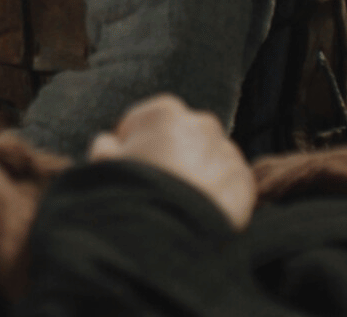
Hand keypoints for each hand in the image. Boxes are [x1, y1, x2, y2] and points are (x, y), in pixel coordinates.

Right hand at [88, 94, 255, 229]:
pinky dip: (219, 194)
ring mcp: (227, 151)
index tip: (132, 165)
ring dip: (199, 173)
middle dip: (175, 154)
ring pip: (211, 158)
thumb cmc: (128, 194)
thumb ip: (106, 145)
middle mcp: (201, 123)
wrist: (166, 233)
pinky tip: (201, 213)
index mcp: (164, 112)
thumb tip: (111, 142)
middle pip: (185, 136)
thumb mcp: (101, 165)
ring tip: (182, 204)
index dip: (137, 143)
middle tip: (160, 187)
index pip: (150, 120)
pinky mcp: (245, 180)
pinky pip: (231, 183)